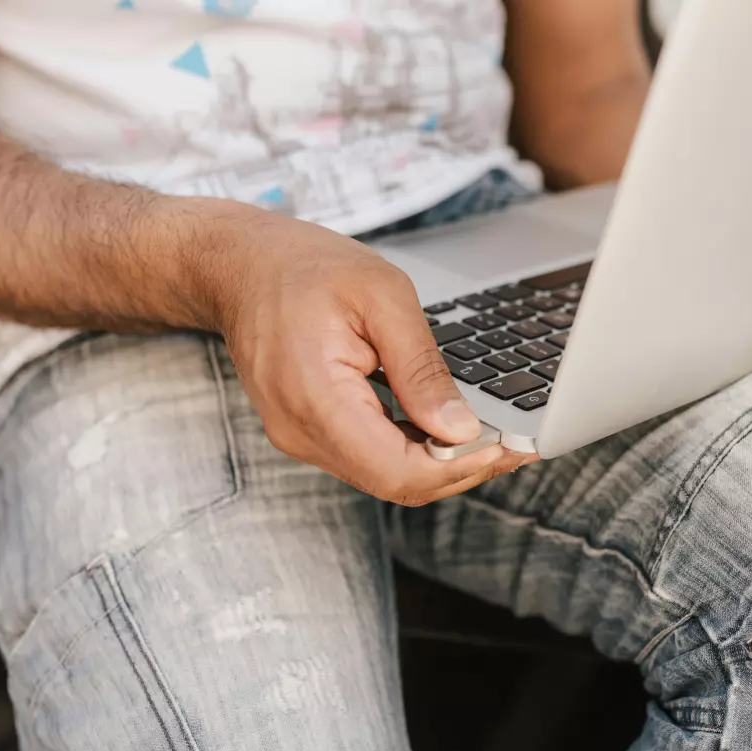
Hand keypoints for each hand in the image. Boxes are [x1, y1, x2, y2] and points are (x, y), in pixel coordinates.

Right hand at [217, 212, 532, 504]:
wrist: (239, 266)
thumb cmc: (304, 267)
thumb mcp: (382, 295)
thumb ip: (422, 368)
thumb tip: (461, 430)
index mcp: (315, 397)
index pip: (399, 470)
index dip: (460, 467)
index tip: (506, 446)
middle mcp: (300, 432)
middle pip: (396, 483)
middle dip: (459, 469)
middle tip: (512, 444)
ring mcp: (298, 438)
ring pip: (384, 477)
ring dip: (439, 463)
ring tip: (488, 436)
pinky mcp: (305, 433)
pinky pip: (367, 459)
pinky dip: (411, 450)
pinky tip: (443, 429)